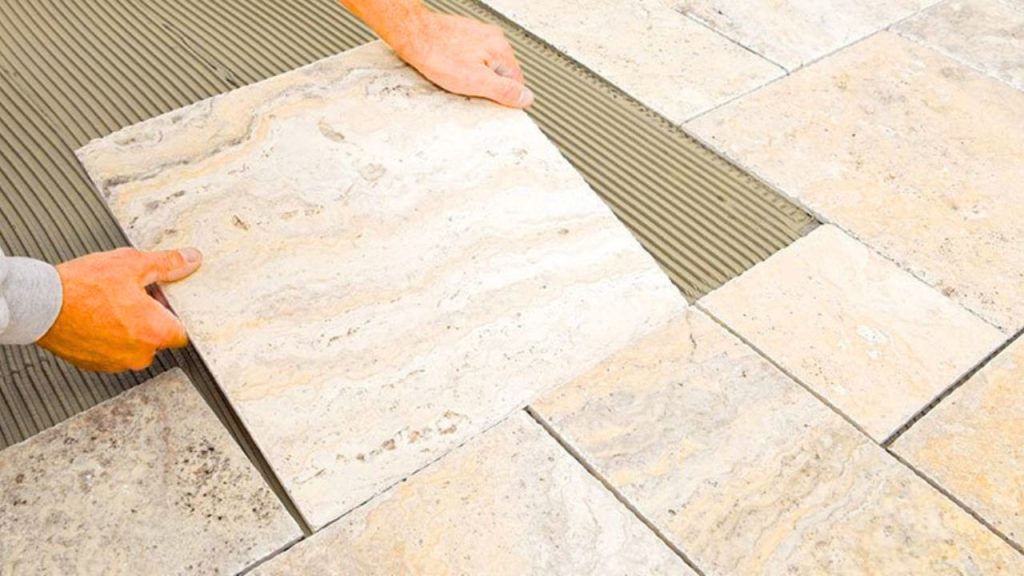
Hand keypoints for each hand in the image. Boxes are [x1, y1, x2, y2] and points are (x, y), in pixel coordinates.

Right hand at [37, 247, 201, 372]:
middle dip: (150, 318)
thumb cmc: (82, 288)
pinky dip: (109, 336)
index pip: (182, 332)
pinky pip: (112, 351)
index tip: (162, 301)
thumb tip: (190, 260)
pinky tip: (98, 316)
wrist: (41, 305)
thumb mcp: (132, 264)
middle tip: (133, 297)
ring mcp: (116, 362)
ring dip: (129, 328)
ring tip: (111, 305)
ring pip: (134, 345)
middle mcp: (139, 354)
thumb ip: (167, 264)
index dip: (173, 313)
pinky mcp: (95, 364)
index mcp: (155, 332)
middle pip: (158, 338)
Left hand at [389, 10, 533, 107]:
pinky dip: (466, 66)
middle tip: (470, 89)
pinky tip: (453, 68)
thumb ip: (504, 91)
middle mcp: (494, 39)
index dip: (504, 96)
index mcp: (501, 50)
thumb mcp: (476, 82)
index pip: (517, 82)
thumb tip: (526, 98)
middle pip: (502, 73)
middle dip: (489, 85)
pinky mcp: (466, 36)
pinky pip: (474, 57)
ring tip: (458, 77)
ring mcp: (480, 35)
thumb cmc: (438, 56)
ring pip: (487, 65)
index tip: (491, 101)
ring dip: (477, 75)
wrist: (414, 35)